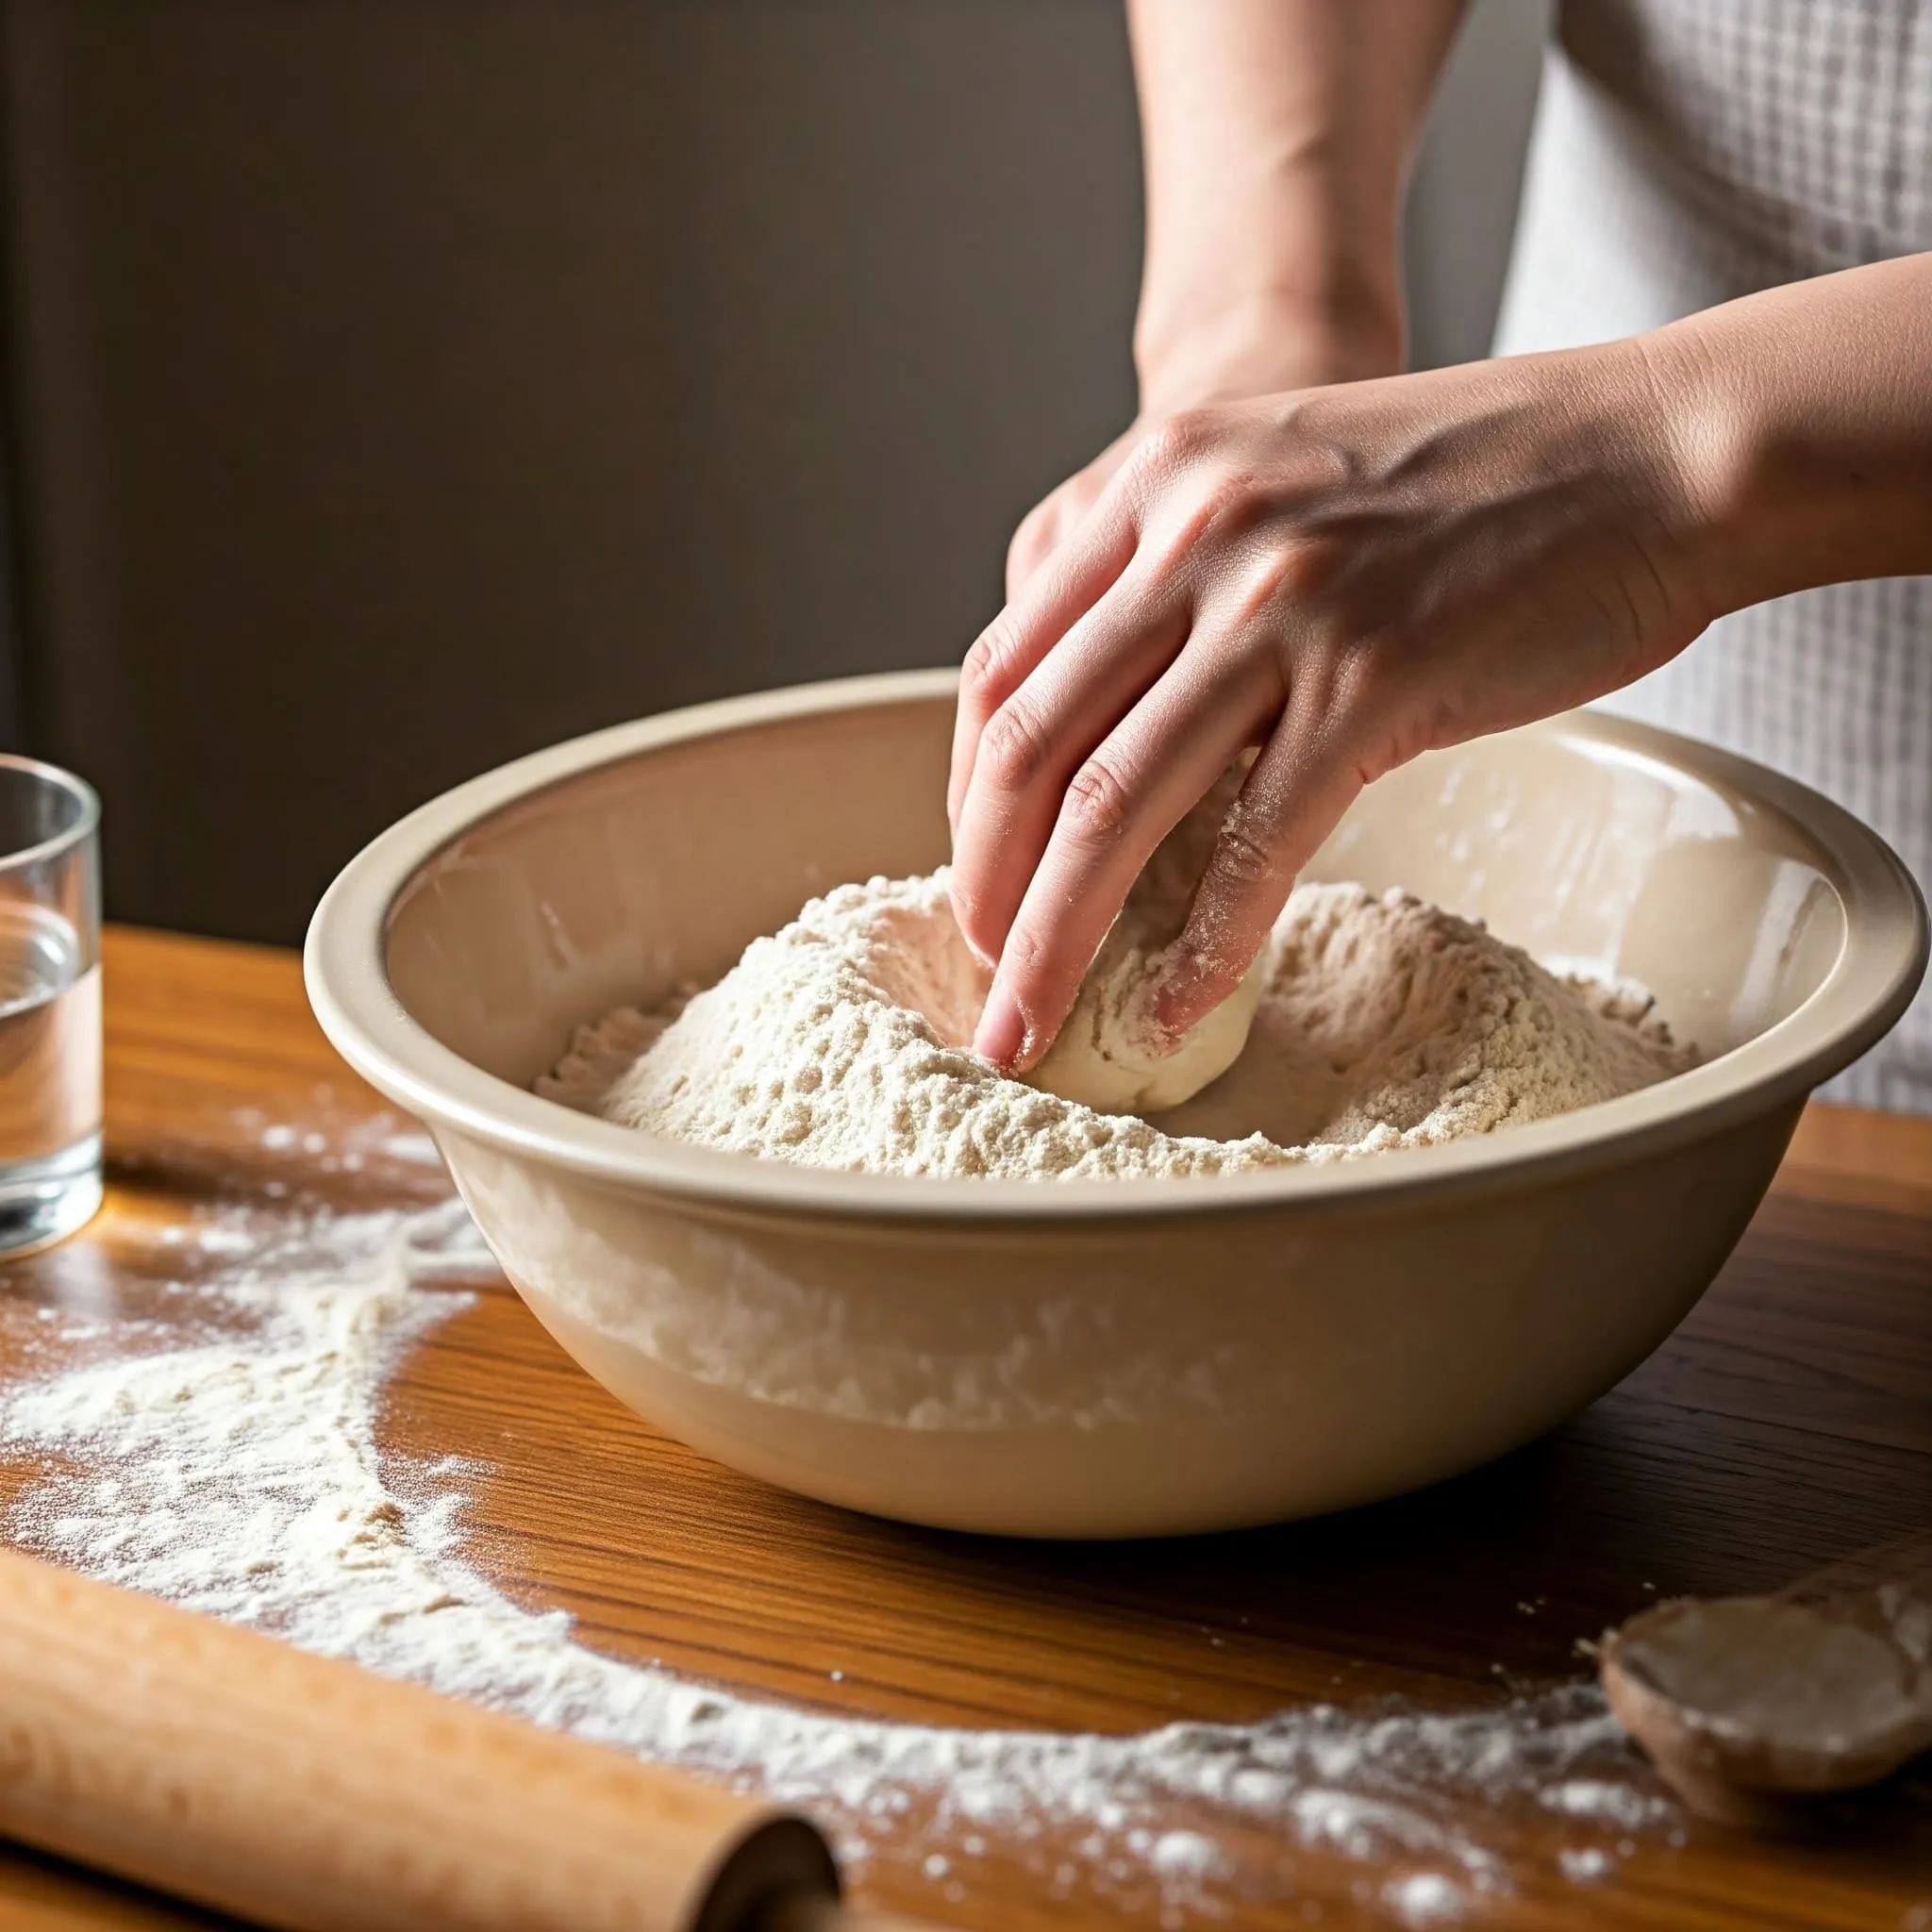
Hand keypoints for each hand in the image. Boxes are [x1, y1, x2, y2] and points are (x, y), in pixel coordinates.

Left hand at [948, 337, 1715, 1071]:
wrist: (1647, 450)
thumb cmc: (1472, 481)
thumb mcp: (1275, 479)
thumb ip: (1173, 577)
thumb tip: (1103, 725)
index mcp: (1154, 484)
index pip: (1000, 669)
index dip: (966, 798)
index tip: (977, 880)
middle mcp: (1193, 532)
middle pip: (1027, 746)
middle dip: (986, 886)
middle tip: (982, 977)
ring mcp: (1281, 605)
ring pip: (1113, 806)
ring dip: (1055, 939)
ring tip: (1029, 1025)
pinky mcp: (1373, 680)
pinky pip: (1256, 845)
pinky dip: (1203, 946)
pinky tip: (1174, 1010)